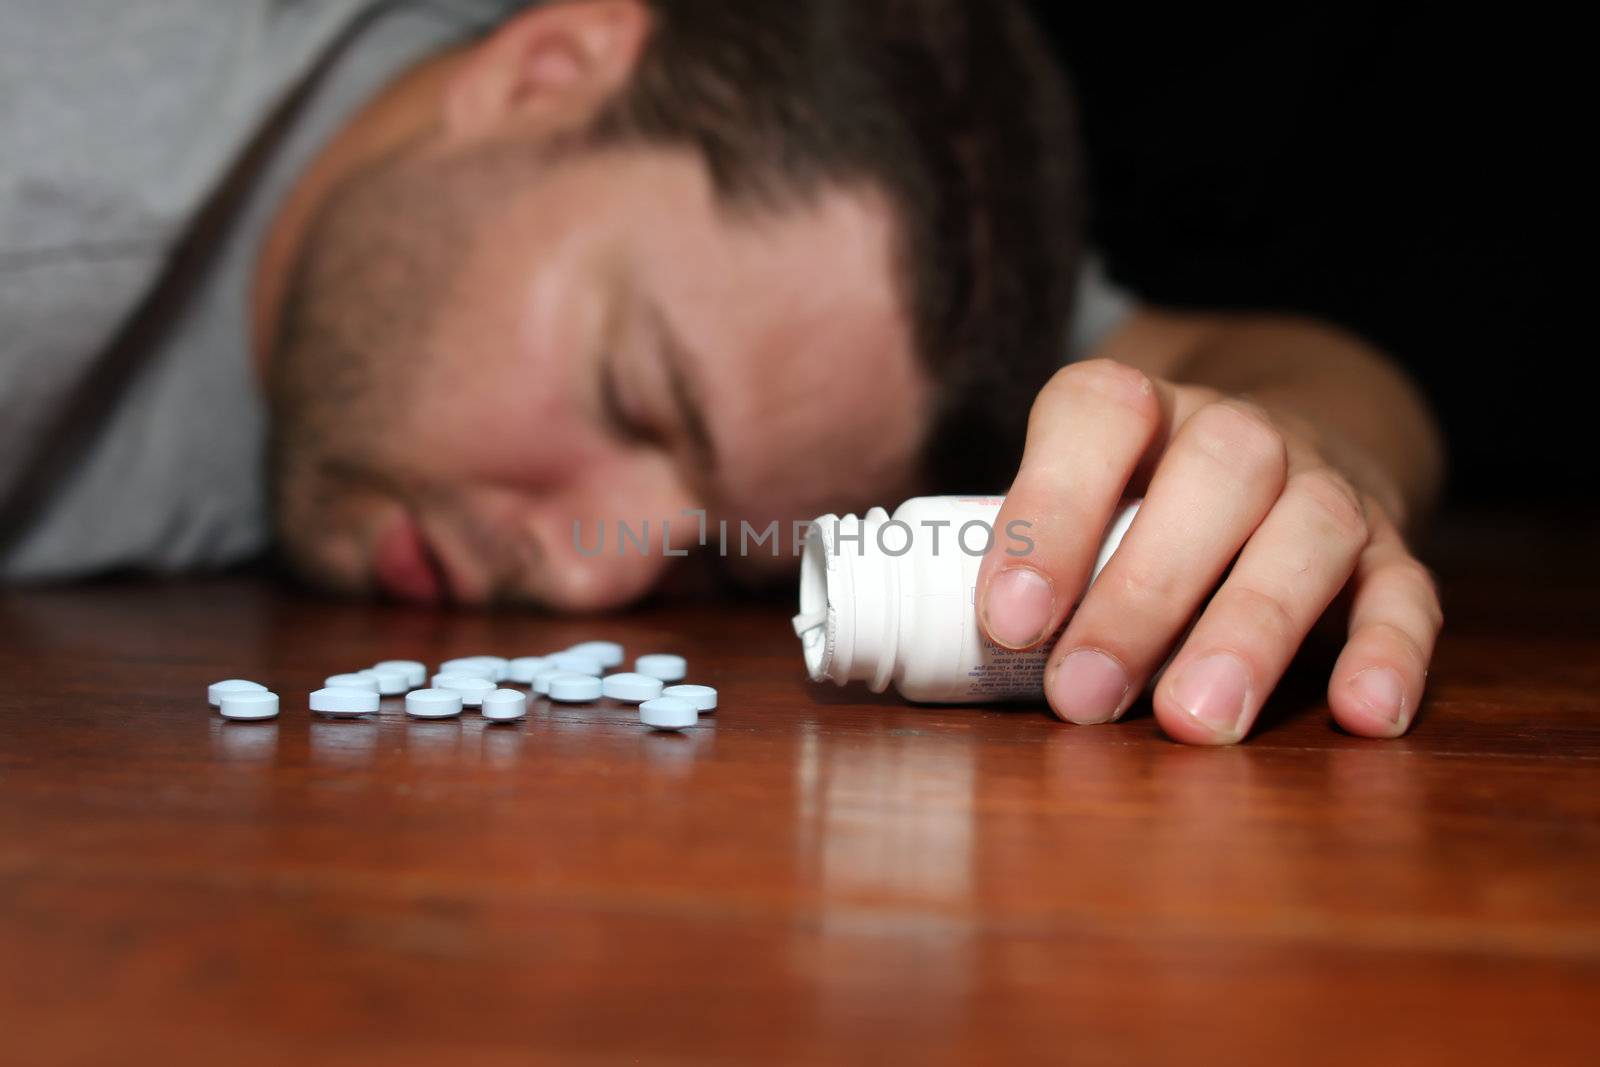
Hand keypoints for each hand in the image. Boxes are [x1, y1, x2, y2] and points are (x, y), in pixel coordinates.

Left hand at [976, 359, 1441, 743]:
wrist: (1280, 452)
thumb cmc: (1137, 508)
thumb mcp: (1075, 507)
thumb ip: (1032, 567)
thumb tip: (955, 662)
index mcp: (1140, 407)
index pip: (1098, 413)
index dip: (1050, 509)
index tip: (1009, 619)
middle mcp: (1239, 432)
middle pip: (1214, 474)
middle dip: (1142, 592)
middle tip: (1082, 697)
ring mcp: (1325, 485)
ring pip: (1310, 530)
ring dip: (1252, 628)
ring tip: (1197, 723)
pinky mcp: (1391, 552)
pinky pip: (1407, 591)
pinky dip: (1390, 653)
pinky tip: (1361, 716)